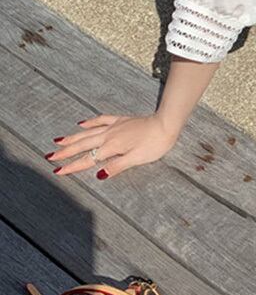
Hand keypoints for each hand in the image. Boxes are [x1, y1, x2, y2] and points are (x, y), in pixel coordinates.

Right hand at [45, 113, 179, 179]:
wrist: (165, 124)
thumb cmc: (155, 144)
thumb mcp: (137, 159)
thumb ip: (117, 166)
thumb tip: (99, 174)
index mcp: (112, 147)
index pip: (88, 159)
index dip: (72, 166)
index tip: (58, 170)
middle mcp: (109, 135)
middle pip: (83, 145)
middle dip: (65, 151)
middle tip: (49, 156)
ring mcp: (114, 126)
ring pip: (88, 132)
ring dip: (72, 137)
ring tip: (58, 141)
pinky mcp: (121, 120)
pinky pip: (101, 120)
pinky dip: (90, 122)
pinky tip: (81, 123)